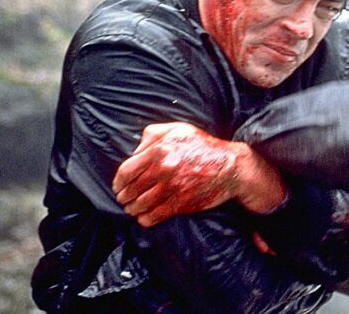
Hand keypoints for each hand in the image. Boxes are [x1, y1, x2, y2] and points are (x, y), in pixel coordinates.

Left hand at [112, 122, 286, 226]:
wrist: (230, 167)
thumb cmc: (203, 146)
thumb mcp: (178, 130)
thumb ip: (153, 135)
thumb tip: (135, 150)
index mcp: (159, 150)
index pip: (126, 170)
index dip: (118, 181)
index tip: (118, 186)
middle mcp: (163, 169)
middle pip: (131, 189)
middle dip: (124, 197)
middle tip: (124, 199)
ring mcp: (172, 188)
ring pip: (140, 204)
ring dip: (132, 209)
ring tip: (132, 209)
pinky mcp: (181, 203)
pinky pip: (154, 216)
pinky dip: (145, 219)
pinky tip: (144, 218)